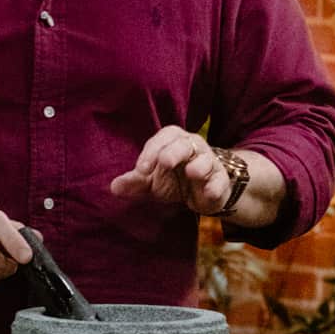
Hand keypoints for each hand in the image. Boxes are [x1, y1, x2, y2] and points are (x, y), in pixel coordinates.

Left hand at [109, 126, 236, 216]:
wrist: (201, 194)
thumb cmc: (172, 180)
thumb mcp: (151, 182)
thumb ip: (134, 182)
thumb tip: (114, 187)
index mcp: (172, 141)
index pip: (162, 139)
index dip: (151, 152)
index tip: (141, 169)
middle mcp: (192, 147)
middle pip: (184, 143)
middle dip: (174, 151)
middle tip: (165, 162)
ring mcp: (209, 163)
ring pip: (206, 159)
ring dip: (199, 165)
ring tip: (192, 172)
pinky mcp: (220, 181)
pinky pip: (220, 181)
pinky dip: (215, 186)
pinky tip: (209, 193)